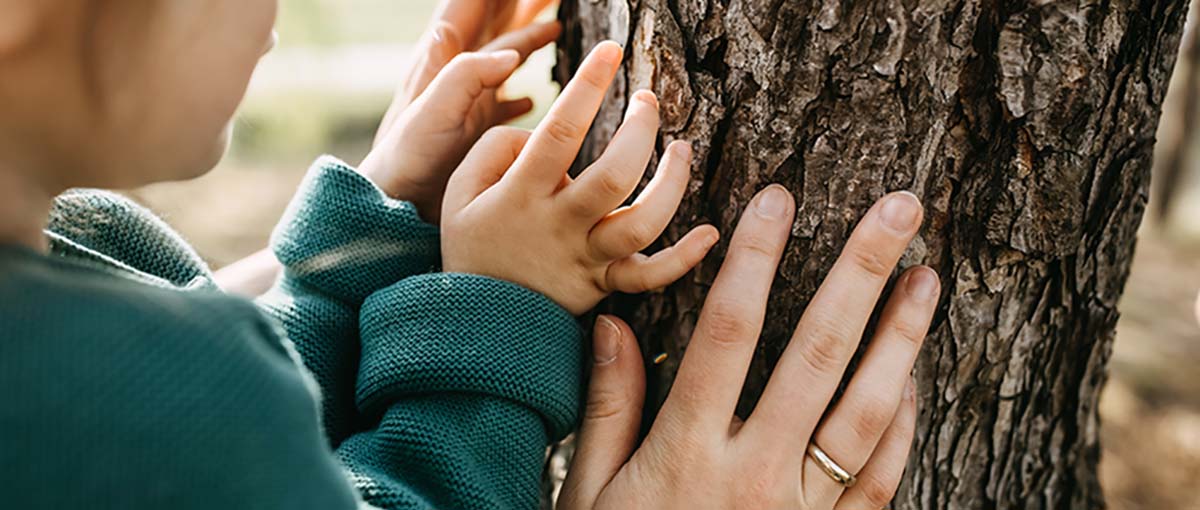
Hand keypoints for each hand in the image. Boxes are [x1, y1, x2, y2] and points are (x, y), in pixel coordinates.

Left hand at [359, 0, 557, 222]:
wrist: (397, 201)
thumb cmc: (409, 156)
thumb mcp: (436, 109)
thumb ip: (467, 74)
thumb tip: (511, 53)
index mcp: (447, 58)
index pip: (476, 5)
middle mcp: (458, 73)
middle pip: (495, 22)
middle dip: (520, 5)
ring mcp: (470, 100)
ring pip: (505, 57)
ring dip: (529, 40)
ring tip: (555, 25)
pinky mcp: (476, 129)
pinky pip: (506, 101)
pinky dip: (523, 95)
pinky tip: (532, 101)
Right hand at [440, 42, 718, 314]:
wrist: (474, 324)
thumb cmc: (471, 245)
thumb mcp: (459, 191)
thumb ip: (495, 149)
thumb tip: (539, 133)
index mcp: (522, 194)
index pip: (560, 131)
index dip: (587, 85)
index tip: (610, 51)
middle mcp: (560, 225)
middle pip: (614, 175)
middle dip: (640, 130)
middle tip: (648, 100)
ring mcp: (586, 258)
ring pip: (642, 222)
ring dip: (673, 183)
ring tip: (681, 149)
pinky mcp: (604, 285)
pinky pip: (649, 276)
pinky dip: (684, 259)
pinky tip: (710, 234)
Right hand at [558, 189, 938, 508]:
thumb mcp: (589, 495)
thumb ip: (607, 410)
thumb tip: (615, 326)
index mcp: (687, 451)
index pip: (728, 331)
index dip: (754, 258)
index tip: (776, 199)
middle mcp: (755, 473)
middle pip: (817, 352)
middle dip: (861, 272)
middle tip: (900, 209)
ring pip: (867, 410)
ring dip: (901, 339)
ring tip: (927, 278)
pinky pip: (880, 476)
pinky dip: (903, 424)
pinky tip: (914, 378)